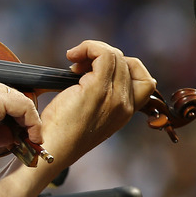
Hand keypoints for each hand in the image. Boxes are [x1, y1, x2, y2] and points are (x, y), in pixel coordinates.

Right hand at [0, 73, 42, 158]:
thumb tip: (10, 137)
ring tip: (32, 136)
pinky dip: (31, 120)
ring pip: (16, 98)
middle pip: (6, 94)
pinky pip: (22, 105)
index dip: (7, 114)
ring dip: (27, 118)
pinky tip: (32, 134)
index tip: (14, 129)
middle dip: (19, 115)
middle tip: (27, 133)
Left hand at [39, 40, 156, 162]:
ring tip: (74, 61)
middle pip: (127, 63)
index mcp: (126, 112)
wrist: (51, 149)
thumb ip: (99, 95)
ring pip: (115, 56)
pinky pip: (103, 55)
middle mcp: (125, 105)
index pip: (144, 79)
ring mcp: (114, 97)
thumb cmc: (62, 131)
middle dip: (102, 56)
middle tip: (77, 65)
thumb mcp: (90, 113)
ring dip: (93, 50)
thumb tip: (88, 66)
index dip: (123, 65)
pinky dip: (89, 47)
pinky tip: (72, 56)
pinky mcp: (97, 90)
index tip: (95, 68)